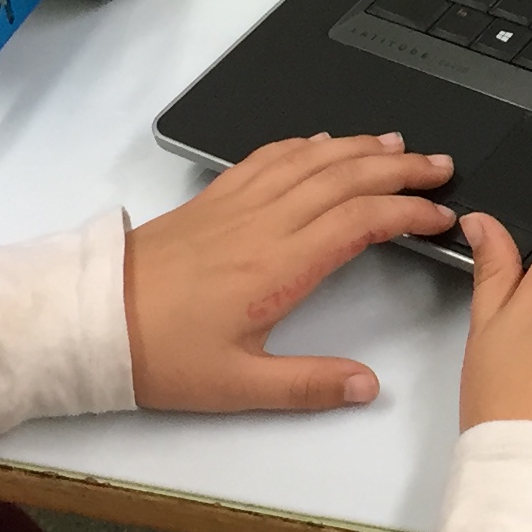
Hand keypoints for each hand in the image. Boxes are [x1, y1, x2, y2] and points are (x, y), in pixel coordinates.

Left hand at [126, 132, 457, 411]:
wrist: (91, 321)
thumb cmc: (161, 355)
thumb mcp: (239, 387)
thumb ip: (309, 385)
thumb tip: (368, 386)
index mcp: (278, 266)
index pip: (360, 222)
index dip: (408, 213)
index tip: (441, 218)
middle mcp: (263, 223)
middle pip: (344, 177)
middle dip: (399, 168)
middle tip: (440, 166)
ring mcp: (237, 205)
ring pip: (310, 159)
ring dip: (359, 148)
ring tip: (397, 145)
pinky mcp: (213, 200)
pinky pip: (268, 157)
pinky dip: (306, 145)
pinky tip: (323, 144)